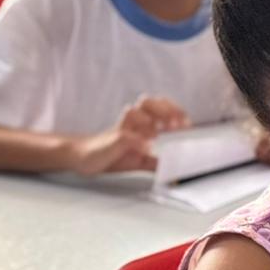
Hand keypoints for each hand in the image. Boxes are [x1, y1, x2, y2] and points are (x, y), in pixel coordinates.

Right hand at [67, 96, 190, 174]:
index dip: (175, 112)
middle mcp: (132, 122)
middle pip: (148, 102)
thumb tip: (176, 168)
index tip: (185, 123)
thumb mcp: (141, 161)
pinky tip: (146, 147)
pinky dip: (137, 141)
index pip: (161, 108)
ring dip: (149, 119)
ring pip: (135, 110)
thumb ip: (157, 162)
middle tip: (174, 124)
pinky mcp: (112, 140)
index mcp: (143, 124)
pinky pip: (125, 136)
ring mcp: (122, 128)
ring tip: (159, 132)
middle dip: (165, 110)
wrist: (84, 157)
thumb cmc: (113, 155)